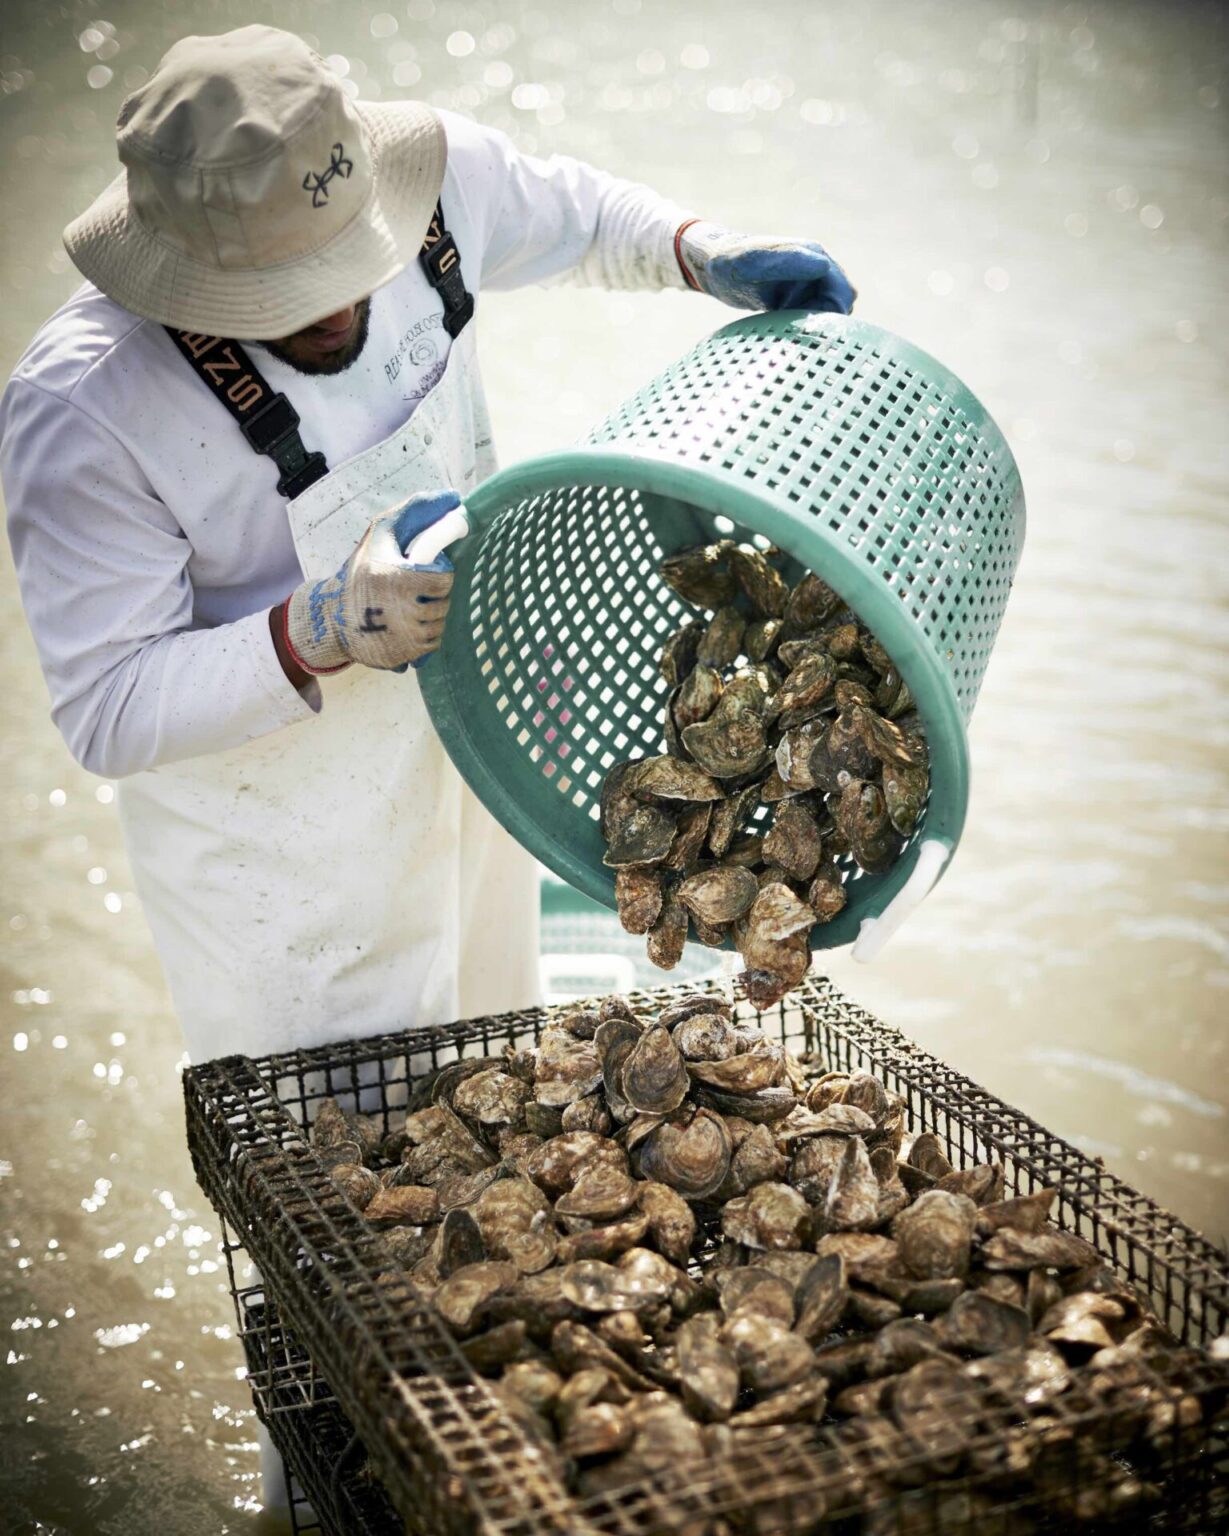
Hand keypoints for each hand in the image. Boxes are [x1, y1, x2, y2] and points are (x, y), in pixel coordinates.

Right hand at [279, 490, 457, 674]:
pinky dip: (423, 636)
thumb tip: (453, 496)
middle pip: (443, 605)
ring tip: (408, 607)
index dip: (437, 576)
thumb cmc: (360, 570)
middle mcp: (403, 612)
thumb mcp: (381, 533)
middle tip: (413, 592)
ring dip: (430, 617)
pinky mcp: (402, 657)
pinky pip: (430, 646)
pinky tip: (405, 625)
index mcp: (399, 580)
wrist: (331, 617)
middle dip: (433, 597)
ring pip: (439, 626)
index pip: (444, 581)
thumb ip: (415, 509)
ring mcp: (403, 638)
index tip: (422, 574)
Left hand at [677, 221, 855, 314]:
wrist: (711, 266)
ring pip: (829, 311)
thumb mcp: (754, 262)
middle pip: (841, 303)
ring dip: (815, 324)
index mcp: (813, 255)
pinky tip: (783, 329)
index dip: (830, 312)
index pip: (842, 291)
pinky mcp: (796, 296)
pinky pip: (813, 316)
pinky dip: (805, 327)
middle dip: (825, 320)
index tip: (804, 323)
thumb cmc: (730, 262)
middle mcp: (815, 267)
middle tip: (794, 329)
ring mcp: (807, 282)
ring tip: (786, 327)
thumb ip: (788, 262)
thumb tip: (823, 267)